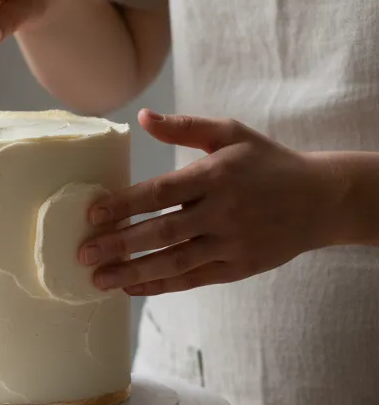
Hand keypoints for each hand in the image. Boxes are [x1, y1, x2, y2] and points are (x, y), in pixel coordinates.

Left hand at [78, 110, 342, 295]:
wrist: (321, 199)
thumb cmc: (266, 162)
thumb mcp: (230, 133)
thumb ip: (184, 126)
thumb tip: (141, 118)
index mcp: (216, 175)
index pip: (161, 192)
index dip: (125, 204)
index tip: (93, 213)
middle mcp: (223, 211)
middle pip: (162, 232)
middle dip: (120, 244)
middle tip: (83, 253)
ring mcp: (231, 242)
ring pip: (175, 261)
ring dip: (133, 272)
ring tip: (99, 279)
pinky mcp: (239, 267)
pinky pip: (193, 278)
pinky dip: (161, 285)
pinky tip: (132, 287)